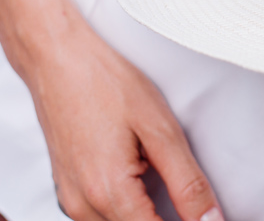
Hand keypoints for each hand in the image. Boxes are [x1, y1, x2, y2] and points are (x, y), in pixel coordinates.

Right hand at [22, 19, 223, 220]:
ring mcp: (71, 202)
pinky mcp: (68, 192)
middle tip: (187, 193)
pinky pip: (102, 217)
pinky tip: (140, 177)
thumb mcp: (160, 130)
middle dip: (167, 218)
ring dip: (146, 215)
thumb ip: (188, 183)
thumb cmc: (105, 83)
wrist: (56, 59)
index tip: (207, 216)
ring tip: (158, 173)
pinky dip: (128, 208)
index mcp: (108, 194)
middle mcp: (83, 207)